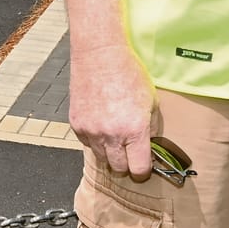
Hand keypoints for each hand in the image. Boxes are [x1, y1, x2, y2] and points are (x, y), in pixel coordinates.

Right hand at [69, 41, 158, 180]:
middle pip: (119, 169)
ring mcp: (91, 131)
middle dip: (126, 164)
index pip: (138, 169)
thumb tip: (150, 146)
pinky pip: (87, 143)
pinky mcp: (77, 125)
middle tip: (129, 151)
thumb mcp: (151, 100)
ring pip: (101, 158)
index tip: (143, 167)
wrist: (100, 56)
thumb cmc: (129, 74)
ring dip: (109, 152)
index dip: (143, 171)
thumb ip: (152, 127)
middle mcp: (111, 135)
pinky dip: (94, 140)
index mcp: (134, 130)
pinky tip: (100, 124)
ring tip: (114, 136)